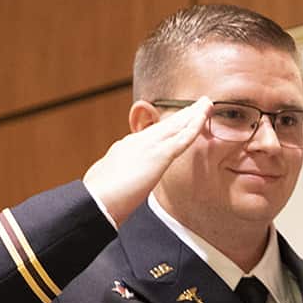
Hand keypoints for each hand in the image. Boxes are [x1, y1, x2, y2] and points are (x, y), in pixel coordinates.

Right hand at [82, 97, 212, 225]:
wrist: (96, 198)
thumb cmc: (100, 196)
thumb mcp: (109, 179)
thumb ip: (119, 174)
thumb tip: (121, 178)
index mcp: (126, 148)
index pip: (152, 134)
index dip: (168, 126)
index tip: (179, 120)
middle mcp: (137, 141)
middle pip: (165, 125)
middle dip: (182, 114)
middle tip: (198, 104)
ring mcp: (148, 145)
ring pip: (176, 126)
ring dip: (193, 114)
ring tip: (206, 103)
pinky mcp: (159, 154)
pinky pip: (182, 138)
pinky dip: (194, 126)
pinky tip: (203, 117)